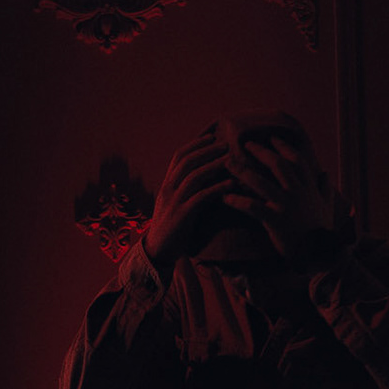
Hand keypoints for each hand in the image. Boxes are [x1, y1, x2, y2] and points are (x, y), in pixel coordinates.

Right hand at [142, 132, 235, 268]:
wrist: (157, 252)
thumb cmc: (171, 227)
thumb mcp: (175, 202)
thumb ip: (185, 188)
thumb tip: (206, 174)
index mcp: (166, 184)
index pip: (178, 156)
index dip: (195, 144)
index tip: (211, 136)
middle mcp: (168, 189)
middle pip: (187, 161)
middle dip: (207, 150)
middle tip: (226, 144)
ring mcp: (173, 202)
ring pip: (194, 176)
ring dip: (214, 165)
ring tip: (231, 160)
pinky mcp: (181, 216)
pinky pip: (201, 197)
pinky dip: (217, 188)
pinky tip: (231, 185)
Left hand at [223, 137, 336, 262]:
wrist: (320, 253)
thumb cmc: (322, 230)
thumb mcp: (328, 206)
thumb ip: (325, 188)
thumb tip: (325, 173)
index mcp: (309, 188)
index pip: (297, 160)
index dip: (284, 147)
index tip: (272, 138)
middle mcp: (297, 192)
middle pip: (278, 165)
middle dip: (261, 152)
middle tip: (246, 144)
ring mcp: (286, 206)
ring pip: (261, 183)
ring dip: (242, 171)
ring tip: (228, 164)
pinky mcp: (275, 220)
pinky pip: (252, 207)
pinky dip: (237, 201)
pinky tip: (225, 198)